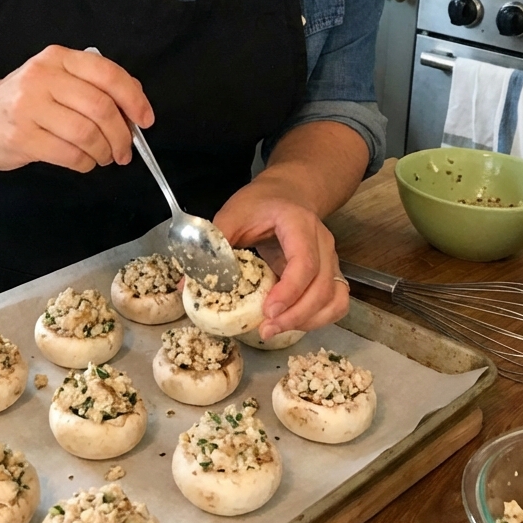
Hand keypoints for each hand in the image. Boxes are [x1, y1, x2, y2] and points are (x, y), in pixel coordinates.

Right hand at [0, 45, 153, 172]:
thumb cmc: (22, 101)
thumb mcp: (55, 79)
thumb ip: (91, 85)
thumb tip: (135, 106)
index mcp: (58, 58)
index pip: (107, 73)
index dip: (134, 98)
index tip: (145, 120)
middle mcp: (42, 76)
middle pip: (101, 107)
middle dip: (122, 135)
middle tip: (125, 150)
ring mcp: (28, 106)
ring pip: (87, 133)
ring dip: (104, 152)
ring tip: (104, 157)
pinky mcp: (21, 137)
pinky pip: (69, 154)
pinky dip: (85, 163)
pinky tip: (84, 162)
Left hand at [213, 181, 348, 338]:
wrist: (288, 193)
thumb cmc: (260, 203)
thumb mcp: (233, 214)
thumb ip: (213, 246)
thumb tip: (187, 285)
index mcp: (299, 223)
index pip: (304, 261)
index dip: (289, 290)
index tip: (268, 311)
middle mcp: (322, 243)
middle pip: (322, 286)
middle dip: (296, 315)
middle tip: (265, 329)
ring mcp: (330, 260)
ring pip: (333, 298)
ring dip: (308, 321)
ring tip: (275, 330)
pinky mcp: (329, 274)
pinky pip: (336, 303)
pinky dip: (319, 319)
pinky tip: (292, 324)